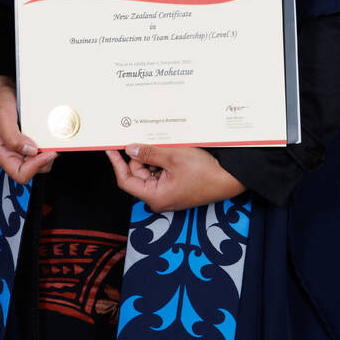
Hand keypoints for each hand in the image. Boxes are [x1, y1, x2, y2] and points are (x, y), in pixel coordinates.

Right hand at [0, 75, 56, 182]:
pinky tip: (47, 140)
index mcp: (0, 153)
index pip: (19, 174)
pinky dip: (45, 148)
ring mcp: (18, 149)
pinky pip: (38, 152)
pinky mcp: (25, 143)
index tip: (46, 153)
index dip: (35, 167)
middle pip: (30, 171)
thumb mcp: (2, 117)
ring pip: (36, 164)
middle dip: (43, 161)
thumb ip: (13, 137)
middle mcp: (9, 154)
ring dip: (46, 155)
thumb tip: (30, 151)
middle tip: (52, 148)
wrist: (1, 92)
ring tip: (50, 143)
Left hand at [105, 144, 245, 211]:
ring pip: (150, 170)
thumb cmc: (205, 173)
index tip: (110, 149)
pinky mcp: (174, 187)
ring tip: (169, 148)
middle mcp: (158, 198)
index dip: (117, 163)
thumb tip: (130, 149)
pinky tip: (172, 152)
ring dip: (155, 157)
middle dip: (143, 156)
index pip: (126, 180)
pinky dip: (163, 160)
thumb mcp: (173, 157)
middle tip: (152, 142)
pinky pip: (161, 171)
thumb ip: (149, 153)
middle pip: (138, 173)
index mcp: (155, 196)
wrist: (228, 179)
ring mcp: (167, 193)